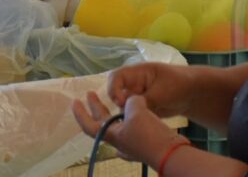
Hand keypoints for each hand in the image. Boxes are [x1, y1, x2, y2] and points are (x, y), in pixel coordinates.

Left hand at [73, 92, 188, 167]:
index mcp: (112, 135)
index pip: (89, 125)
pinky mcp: (145, 145)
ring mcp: (132, 145)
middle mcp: (120, 141)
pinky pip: (132, 130)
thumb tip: (133, 101)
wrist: (173, 154)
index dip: (80, 113)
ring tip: (116, 101)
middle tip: (90, 93)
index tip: (75, 101)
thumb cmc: (149, 134)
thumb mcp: (136, 110)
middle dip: (96, 107)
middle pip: (103, 123)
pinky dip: (129, 120)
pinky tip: (130, 116)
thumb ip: (131, 101)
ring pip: (118, 126)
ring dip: (114, 113)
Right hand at [107, 63, 192, 117]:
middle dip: (120, 105)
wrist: (192, 94)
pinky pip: (133, 116)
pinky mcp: (141, 109)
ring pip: (123, 107)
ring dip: (129, 115)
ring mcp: (135, 97)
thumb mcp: (162, 91)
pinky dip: (137, 121)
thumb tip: (132, 111)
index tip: (121, 103)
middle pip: (115, 93)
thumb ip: (146, 100)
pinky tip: (147, 124)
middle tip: (130, 115)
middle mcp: (132, 85)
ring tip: (144, 120)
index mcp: (135, 73)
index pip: (115, 77)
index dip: (113, 89)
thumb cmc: (178, 84)